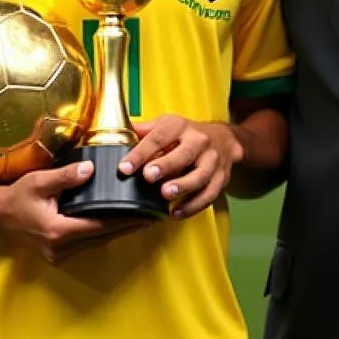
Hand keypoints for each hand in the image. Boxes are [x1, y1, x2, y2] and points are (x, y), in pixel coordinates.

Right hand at [0, 160, 149, 263]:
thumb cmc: (17, 196)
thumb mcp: (39, 181)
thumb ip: (66, 177)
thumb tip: (92, 170)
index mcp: (58, 231)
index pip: (100, 226)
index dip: (125, 220)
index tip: (146, 214)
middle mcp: (61, 248)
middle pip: (103, 237)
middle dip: (128, 226)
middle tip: (153, 216)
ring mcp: (59, 254)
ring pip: (97, 242)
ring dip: (119, 231)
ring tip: (142, 219)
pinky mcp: (59, 254)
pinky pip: (88, 243)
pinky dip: (104, 233)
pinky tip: (118, 224)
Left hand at [119, 115, 244, 217]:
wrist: (224, 139)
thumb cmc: (185, 134)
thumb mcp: (165, 125)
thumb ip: (142, 132)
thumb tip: (114, 134)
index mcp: (180, 126)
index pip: (159, 138)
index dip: (141, 153)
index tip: (124, 167)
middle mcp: (199, 140)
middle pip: (184, 154)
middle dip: (166, 165)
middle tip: (148, 177)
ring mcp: (212, 160)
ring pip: (200, 175)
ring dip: (183, 186)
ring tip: (165, 196)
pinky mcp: (221, 178)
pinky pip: (209, 194)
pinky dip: (193, 206)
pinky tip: (176, 213)